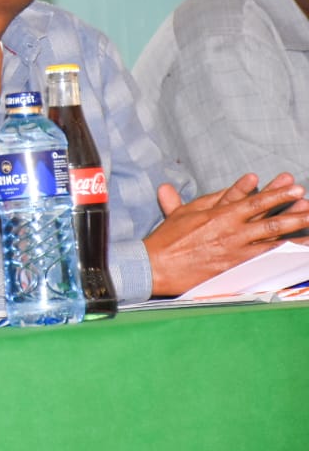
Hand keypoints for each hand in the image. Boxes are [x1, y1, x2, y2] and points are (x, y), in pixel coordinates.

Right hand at [145, 172, 308, 295]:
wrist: (156, 265)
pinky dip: (282, 258)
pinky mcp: (235, 269)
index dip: (276, 194)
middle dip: (294, 212)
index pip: (254, 201)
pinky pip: (265, 262)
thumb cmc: (168, 239)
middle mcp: (231, 232)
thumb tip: (222, 181)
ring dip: (295, 234)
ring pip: (272, 241)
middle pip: (270, 220)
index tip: (294, 186)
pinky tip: (296, 256)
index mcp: (219, 215)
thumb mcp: (184, 212)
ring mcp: (235, 252)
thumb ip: (207, 197)